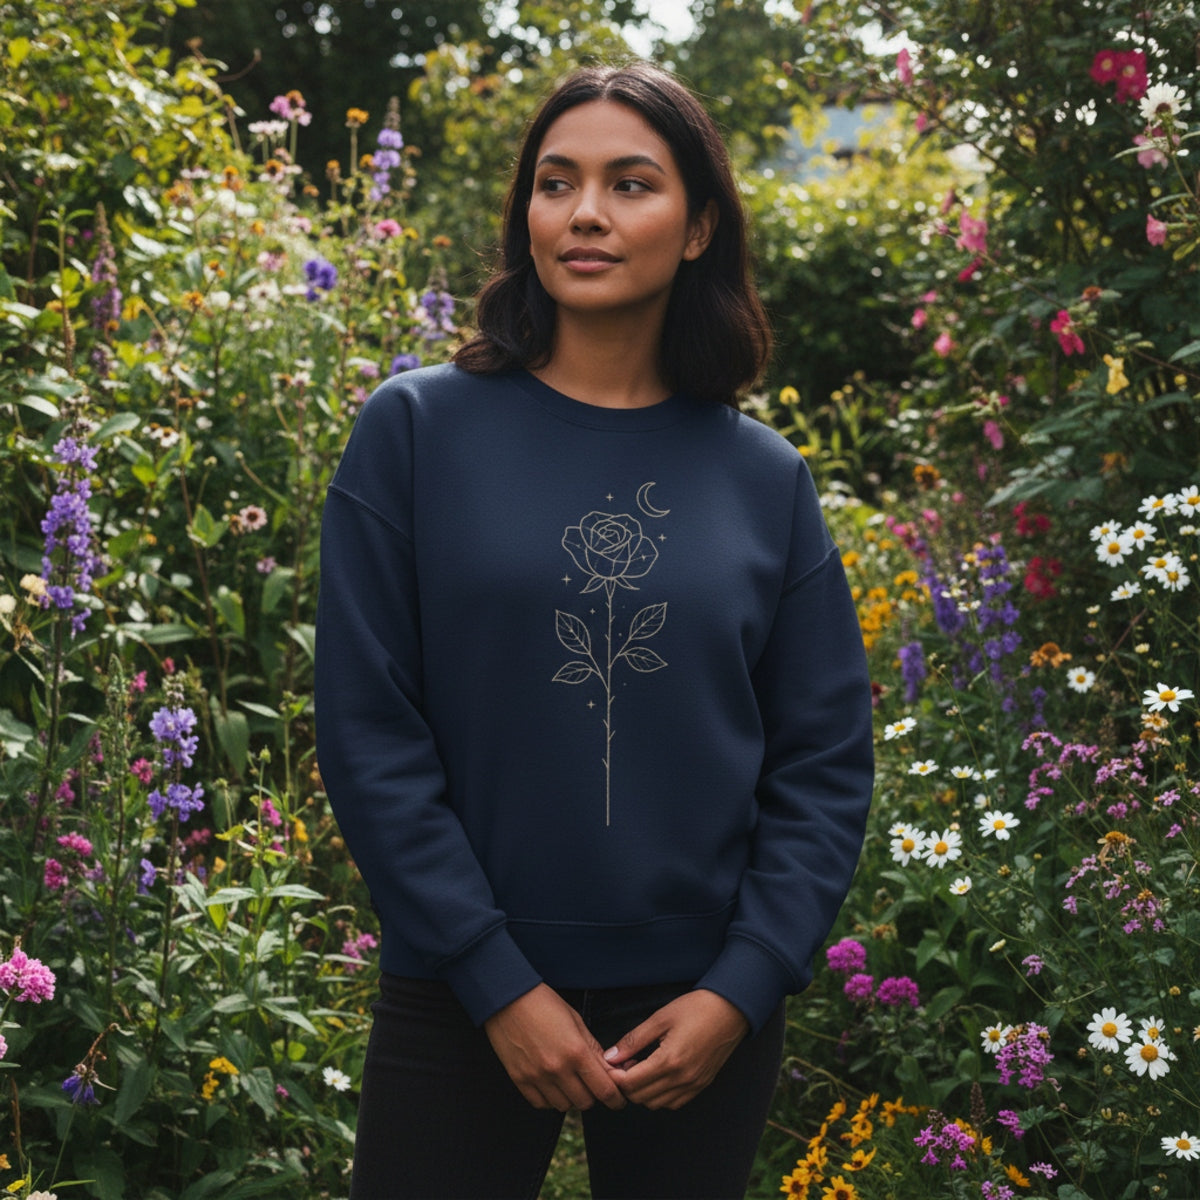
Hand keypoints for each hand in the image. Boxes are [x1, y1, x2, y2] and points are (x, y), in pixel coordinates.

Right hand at [484, 983, 627, 1111]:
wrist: (508, 998)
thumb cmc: (544, 1004)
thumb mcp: (576, 1020)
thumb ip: (593, 1048)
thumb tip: (610, 1069)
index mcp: (576, 1052)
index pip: (605, 1090)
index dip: (616, 1099)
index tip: (619, 1099)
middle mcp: (558, 1069)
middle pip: (586, 1102)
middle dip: (594, 1095)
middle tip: (592, 1083)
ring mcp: (537, 1077)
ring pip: (564, 1106)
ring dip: (571, 1097)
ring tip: (570, 1081)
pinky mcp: (520, 1080)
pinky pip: (541, 1104)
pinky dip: (550, 1099)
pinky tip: (552, 1084)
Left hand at [602, 989, 749, 1109]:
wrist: (730, 1010)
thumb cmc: (695, 1008)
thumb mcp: (660, 1019)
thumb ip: (633, 1040)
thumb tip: (610, 1056)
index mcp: (669, 1061)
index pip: (631, 1084)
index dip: (615, 1076)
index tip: (611, 1063)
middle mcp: (682, 1079)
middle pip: (641, 1098)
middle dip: (626, 1084)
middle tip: (623, 1063)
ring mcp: (693, 1085)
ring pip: (656, 1104)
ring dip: (643, 1091)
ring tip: (641, 1067)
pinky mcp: (701, 1086)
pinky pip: (674, 1103)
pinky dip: (660, 1095)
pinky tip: (658, 1075)